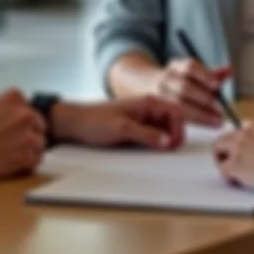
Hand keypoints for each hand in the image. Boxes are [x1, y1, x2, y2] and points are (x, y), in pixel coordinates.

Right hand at [0, 89, 45, 180]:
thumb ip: (5, 109)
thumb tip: (15, 118)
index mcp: (14, 97)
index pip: (28, 108)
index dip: (21, 120)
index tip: (12, 128)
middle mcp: (25, 113)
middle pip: (38, 125)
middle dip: (28, 133)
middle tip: (12, 143)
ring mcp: (28, 135)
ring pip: (40, 143)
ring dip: (29, 148)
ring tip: (12, 154)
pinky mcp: (27, 156)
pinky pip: (36, 159)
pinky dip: (28, 162)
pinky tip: (15, 163)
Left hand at [51, 97, 185, 149]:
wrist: (75, 124)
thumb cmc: (95, 121)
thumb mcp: (122, 129)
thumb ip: (146, 134)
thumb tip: (167, 142)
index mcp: (148, 102)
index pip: (176, 112)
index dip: (178, 129)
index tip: (171, 144)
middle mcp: (148, 109)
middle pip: (174, 121)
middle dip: (174, 136)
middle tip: (168, 150)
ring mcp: (143, 119)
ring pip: (165, 130)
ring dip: (166, 141)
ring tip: (159, 151)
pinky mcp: (137, 129)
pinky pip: (154, 136)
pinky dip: (157, 143)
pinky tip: (151, 150)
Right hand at [147, 59, 232, 126]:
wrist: (143, 84)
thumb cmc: (177, 81)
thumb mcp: (190, 73)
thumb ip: (209, 74)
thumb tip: (228, 70)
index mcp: (175, 66)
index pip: (189, 67)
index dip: (204, 75)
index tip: (217, 85)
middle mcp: (165, 79)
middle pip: (184, 88)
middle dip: (204, 100)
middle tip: (220, 112)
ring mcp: (158, 94)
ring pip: (178, 105)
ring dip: (199, 114)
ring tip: (215, 121)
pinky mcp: (156, 109)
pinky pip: (172, 117)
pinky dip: (189, 122)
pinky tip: (201, 126)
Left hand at [212, 121, 253, 188]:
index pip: (239, 131)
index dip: (239, 142)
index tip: (242, 151)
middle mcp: (244, 134)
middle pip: (224, 138)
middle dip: (225, 149)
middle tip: (229, 160)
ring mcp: (237, 148)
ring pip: (217, 150)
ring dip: (221, 160)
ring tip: (229, 171)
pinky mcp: (234, 165)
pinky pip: (222, 169)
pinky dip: (226, 176)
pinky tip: (234, 181)